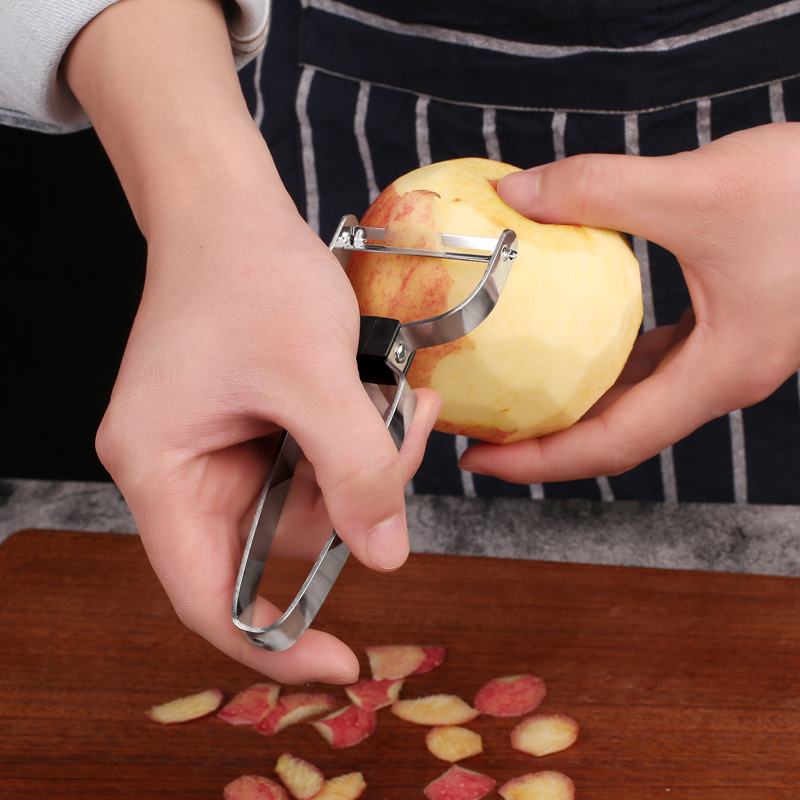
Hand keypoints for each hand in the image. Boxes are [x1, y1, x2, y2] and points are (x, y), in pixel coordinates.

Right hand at [97, 192, 439, 683]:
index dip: (275, 644)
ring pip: (306, 503)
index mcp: (163, 471)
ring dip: (366, 466)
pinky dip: (356, 441)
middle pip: (276, 543)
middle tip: (402, 445)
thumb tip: (387, 558)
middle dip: (354, 509)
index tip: (345, 663)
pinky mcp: (251, 424)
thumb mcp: (312, 374)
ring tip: (400, 402)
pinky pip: (311, 463)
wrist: (229, 206)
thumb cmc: (247, 272)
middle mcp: (181, 471)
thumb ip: (356, 470)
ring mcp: (217, 448)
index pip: (208, 599)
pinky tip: (384, 395)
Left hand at [459, 123, 799, 483]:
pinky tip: (574, 340)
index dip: (540, 459)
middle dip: (545, 441)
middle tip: (479, 429)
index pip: (613, 442)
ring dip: (574, 402)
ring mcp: (728, 355)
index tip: (479, 460)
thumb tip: (517, 193)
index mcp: (722, 371)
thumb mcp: (697, 186)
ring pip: (637, 401)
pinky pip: (655, 362)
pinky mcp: (728, 326)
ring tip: (513, 393)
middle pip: (618, 434)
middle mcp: (725, 376)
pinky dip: (608, 361)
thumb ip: (598, 189)